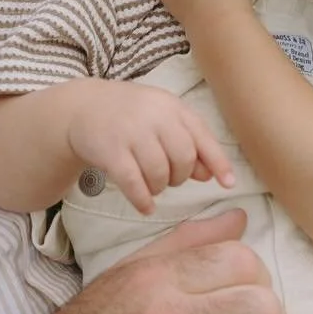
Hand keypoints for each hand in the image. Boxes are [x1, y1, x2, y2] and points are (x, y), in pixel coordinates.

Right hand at [65, 80, 234, 213]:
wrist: (83, 107)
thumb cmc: (131, 116)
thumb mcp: (161, 119)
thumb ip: (187, 142)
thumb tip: (210, 174)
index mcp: (172, 107)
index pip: (202, 136)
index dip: (219, 162)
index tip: (229, 184)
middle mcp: (154, 116)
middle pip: (184, 158)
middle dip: (181, 176)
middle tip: (170, 179)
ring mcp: (131, 132)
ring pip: (159, 173)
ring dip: (160, 187)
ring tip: (152, 186)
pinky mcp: (110, 150)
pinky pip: (133, 183)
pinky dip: (143, 199)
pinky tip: (145, 206)